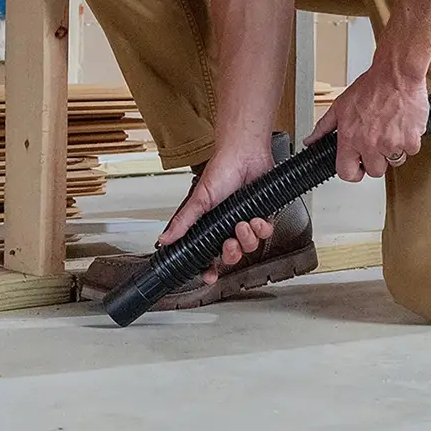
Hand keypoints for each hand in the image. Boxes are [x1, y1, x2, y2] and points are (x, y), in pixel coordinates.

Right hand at [158, 143, 277, 282]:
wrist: (245, 154)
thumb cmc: (222, 170)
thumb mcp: (200, 199)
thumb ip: (184, 221)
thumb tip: (165, 238)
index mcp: (210, 226)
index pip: (208, 255)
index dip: (209, 269)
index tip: (209, 277)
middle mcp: (228, 226)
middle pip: (231, 255)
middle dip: (231, 253)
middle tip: (229, 243)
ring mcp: (245, 220)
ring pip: (249, 246)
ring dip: (247, 238)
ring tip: (243, 224)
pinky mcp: (262, 214)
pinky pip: (265, 232)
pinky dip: (262, 228)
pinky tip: (256, 218)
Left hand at [307, 61, 427, 181]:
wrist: (396, 74)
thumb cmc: (371, 86)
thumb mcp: (340, 106)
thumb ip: (324, 127)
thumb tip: (310, 141)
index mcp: (350, 138)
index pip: (347, 172)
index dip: (353, 173)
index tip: (358, 168)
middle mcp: (370, 144)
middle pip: (374, 171)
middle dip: (376, 160)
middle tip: (378, 143)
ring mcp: (392, 144)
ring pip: (394, 162)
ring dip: (393, 151)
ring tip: (391, 131)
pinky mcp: (411, 139)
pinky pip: (411, 151)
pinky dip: (409, 141)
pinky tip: (403, 126)